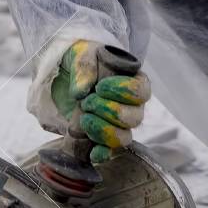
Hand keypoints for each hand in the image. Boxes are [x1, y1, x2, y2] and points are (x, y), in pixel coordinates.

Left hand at [49, 41, 149, 163]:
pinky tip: (92, 153)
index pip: (142, 92)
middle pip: (134, 118)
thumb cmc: (82, 60)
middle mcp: (132, 106)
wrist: (66, 75)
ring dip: (103, 132)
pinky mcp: (104, 138)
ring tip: (84, 120)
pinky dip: (102, 154)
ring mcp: (119, 125)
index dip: (123, 91)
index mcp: (134, 82)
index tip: (100, 87)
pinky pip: (110, 152)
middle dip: (108, 111)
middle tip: (87, 102)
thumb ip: (84, 66)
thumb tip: (81, 91)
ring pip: (124, 137)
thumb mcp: (81, 53)